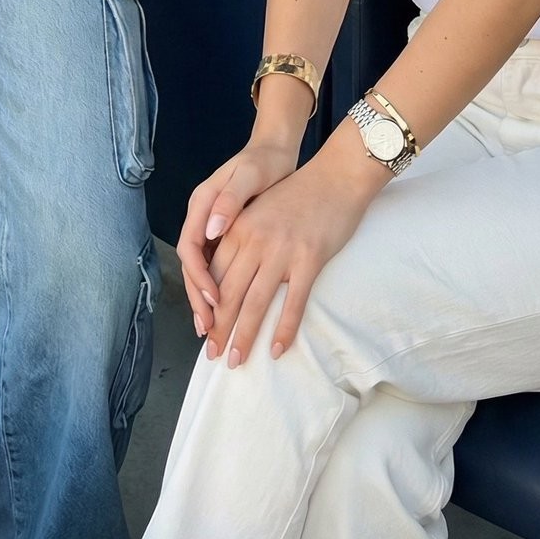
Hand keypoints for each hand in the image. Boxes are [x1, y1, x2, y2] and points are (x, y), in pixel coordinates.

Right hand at [176, 137, 298, 337]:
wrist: (275, 150)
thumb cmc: (264, 161)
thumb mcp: (249, 174)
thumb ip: (230, 199)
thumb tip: (212, 229)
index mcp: (202, 203)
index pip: (190, 248)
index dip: (199, 277)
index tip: (214, 300)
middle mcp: (202, 217)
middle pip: (192, 265)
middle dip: (197, 299)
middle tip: (209, 330)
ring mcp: (212, 226)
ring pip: (201, 269)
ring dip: (204, 299)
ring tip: (212, 329)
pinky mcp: (225, 234)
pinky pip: (215, 266)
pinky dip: (217, 289)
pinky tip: (225, 309)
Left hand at [200, 130, 378, 364]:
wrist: (336, 177)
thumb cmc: (297, 194)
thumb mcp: (259, 210)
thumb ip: (240, 237)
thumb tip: (226, 276)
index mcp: (239, 228)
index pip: (213, 274)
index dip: (206, 306)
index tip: (203, 330)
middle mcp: (255, 241)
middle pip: (229, 293)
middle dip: (219, 328)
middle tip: (213, 356)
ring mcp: (282, 251)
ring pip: (256, 303)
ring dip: (244, 336)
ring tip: (236, 361)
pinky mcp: (309, 259)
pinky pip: (294, 303)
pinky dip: (284, 329)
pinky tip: (277, 350)